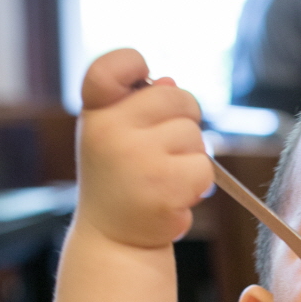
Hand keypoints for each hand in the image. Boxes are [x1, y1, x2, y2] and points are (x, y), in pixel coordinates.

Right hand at [75, 48, 211, 250]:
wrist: (113, 239)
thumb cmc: (120, 179)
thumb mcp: (117, 135)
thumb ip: (139, 105)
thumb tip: (169, 82)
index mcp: (96, 112)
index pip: (110, 67)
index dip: (133, 62)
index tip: (144, 74)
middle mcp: (110, 130)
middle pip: (177, 97)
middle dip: (183, 120)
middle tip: (163, 149)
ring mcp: (136, 158)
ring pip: (195, 136)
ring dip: (190, 157)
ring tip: (162, 179)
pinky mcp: (163, 187)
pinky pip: (204, 168)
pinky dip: (197, 185)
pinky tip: (172, 197)